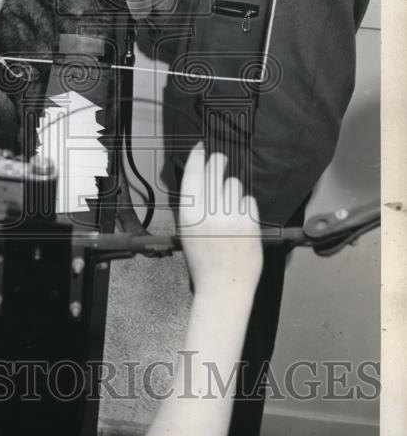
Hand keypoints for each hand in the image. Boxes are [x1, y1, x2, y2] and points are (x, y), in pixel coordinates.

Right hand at [177, 143, 262, 297]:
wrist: (223, 288)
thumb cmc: (203, 262)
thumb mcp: (186, 231)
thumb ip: (193, 205)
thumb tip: (203, 177)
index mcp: (189, 214)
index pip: (193, 174)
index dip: (197, 156)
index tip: (201, 148)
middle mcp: (209, 213)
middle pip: (215, 171)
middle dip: (218, 162)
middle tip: (220, 159)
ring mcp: (231, 217)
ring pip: (234, 184)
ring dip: (231, 189)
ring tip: (228, 206)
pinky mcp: (250, 224)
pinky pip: (248, 200)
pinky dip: (245, 205)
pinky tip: (239, 218)